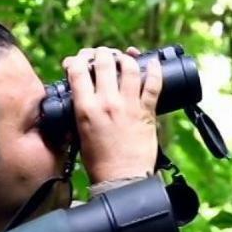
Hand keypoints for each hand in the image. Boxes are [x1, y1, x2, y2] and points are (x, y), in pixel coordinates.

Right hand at [62, 46, 161, 184]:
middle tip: (102, 55)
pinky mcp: (147, 112)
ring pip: (129, 68)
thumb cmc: (99, 162)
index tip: (78, 61)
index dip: (76, 60)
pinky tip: (153, 63)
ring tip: (124, 57)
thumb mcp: (80, 134)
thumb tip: (82, 98)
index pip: (77, 71)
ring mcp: (129, 105)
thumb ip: (81, 112)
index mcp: (86, 108)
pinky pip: (153, 84)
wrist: (122, 179)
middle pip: (104, 62)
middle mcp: (107, 102)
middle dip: (101, 53)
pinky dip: (154, 70)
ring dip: (126, 58)